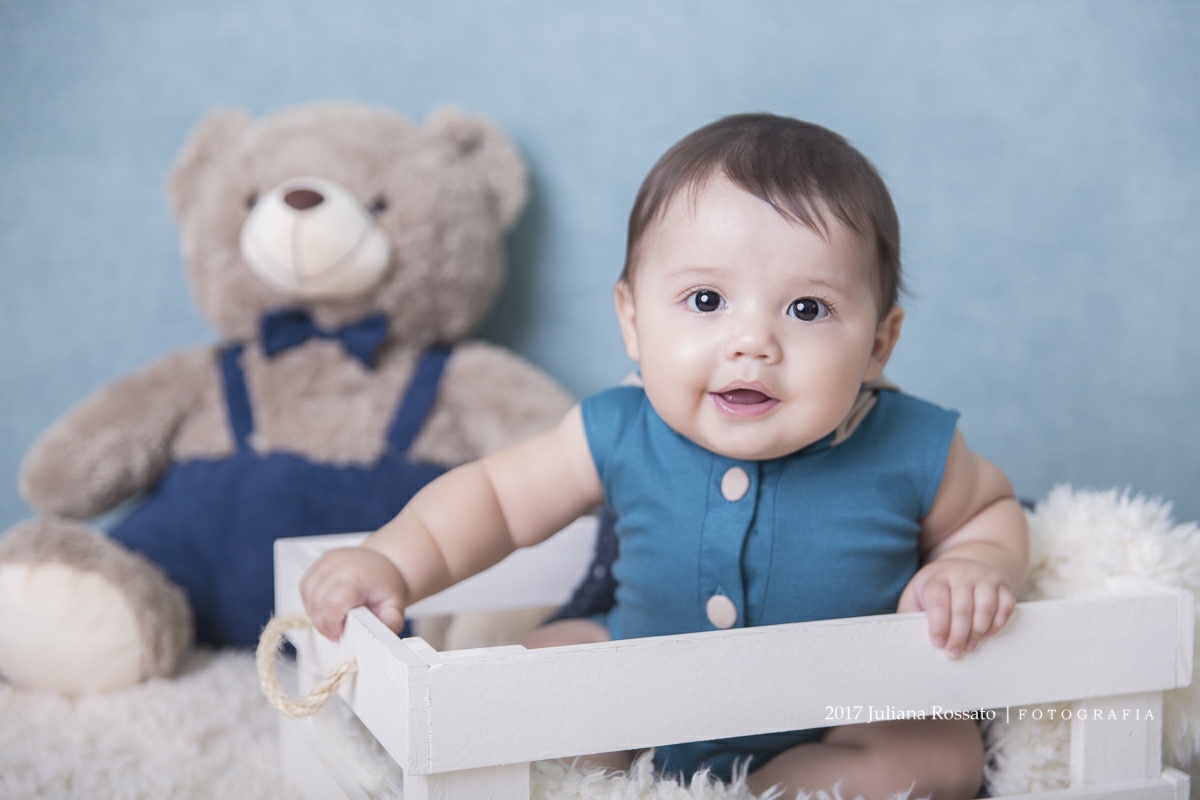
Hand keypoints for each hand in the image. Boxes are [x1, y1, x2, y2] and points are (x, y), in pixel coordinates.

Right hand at [300, 546, 408, 640]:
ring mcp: (326, 563)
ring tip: (335, 617)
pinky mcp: (318, 564)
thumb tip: (380, 639)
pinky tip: (327, 606)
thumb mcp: (395, 606)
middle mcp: (339, 566)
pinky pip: (305, 588)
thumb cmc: (386, 585)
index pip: (333, 602)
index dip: (332, 623)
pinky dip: (312, 602)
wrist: (384, 561)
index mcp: (358, 577)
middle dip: (324, 623)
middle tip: (339, 629)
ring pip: (308, 596)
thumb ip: (389, 624)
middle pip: (317, 602)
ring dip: (317, 614)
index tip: (341, 632)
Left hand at [898, 557, 1015, 657]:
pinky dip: (996, 625)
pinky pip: (1005, 607)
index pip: (938, 600)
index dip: (939, 624)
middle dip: (958, 635)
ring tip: (969, 646)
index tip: (937, 643)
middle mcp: (962, 574)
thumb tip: (910, 636)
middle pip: (962, 607)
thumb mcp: (917, 594)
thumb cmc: (936, 588)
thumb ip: (911, 613)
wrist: (965, 565)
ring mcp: (984, 578)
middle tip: (954, 652)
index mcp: (937, 577)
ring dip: (977, 632)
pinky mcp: (1003, 586)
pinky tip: (985, 636)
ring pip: (985, 607)